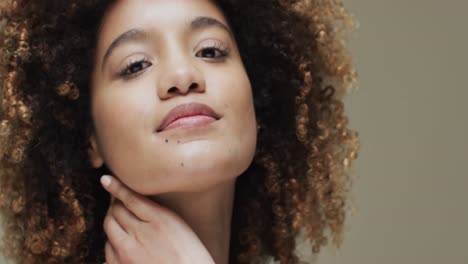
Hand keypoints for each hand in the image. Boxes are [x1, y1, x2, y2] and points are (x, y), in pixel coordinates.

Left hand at [100, 175, 214, 263]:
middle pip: (115, 211)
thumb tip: (133, 200)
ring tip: (122, 222)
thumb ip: (156, 212)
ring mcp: (127, 252)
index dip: (116, 187)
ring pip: (109, 227)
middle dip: (114, 204)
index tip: (106, 179)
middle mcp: (140, 233)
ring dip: (113, 222)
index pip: (130, 197)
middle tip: (117, 202)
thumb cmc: (190, 254)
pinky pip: (107, 248)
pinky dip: (112, 242)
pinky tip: (121, 242)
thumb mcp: (178, 225)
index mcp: (159, 219)